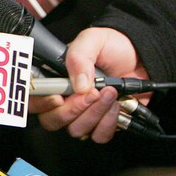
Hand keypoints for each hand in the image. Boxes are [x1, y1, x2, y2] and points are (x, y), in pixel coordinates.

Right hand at [32, 27, 148, 143]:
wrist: (142, 57)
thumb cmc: (114, 46)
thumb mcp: (93, 40)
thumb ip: (79, 57)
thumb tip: (78, 84)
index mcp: (54, 80)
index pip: (34, 99)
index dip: (41, 104)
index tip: (58, 98)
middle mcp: (64, 100)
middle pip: (52, 121)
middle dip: (73, 110)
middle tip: (92, 93)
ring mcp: (82, 114)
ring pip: (76, 129)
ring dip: (95, 112)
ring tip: (110, 92)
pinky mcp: (101, 124)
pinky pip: (98, 135)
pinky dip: (109, 122)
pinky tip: (116, 104)